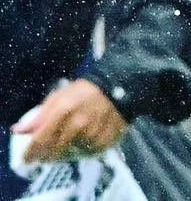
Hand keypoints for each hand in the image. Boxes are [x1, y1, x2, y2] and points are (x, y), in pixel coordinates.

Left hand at [13, 79, 127, 162]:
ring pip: (73, 152)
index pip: (41, 138)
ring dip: (66, 152)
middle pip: (56, 149)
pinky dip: (84, 150)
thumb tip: (18, 130)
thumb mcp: (59, 97)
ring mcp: (94, 131)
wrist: (117, 87)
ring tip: (66, 145)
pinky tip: (83, 143)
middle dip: (47, 154)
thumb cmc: (83, 91)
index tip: (27, 159)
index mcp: (64, 109)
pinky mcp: (107, 138)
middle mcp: (78, 122)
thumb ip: (39, 115)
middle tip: (45, 155)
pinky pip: (90, 152)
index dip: (31, 152)